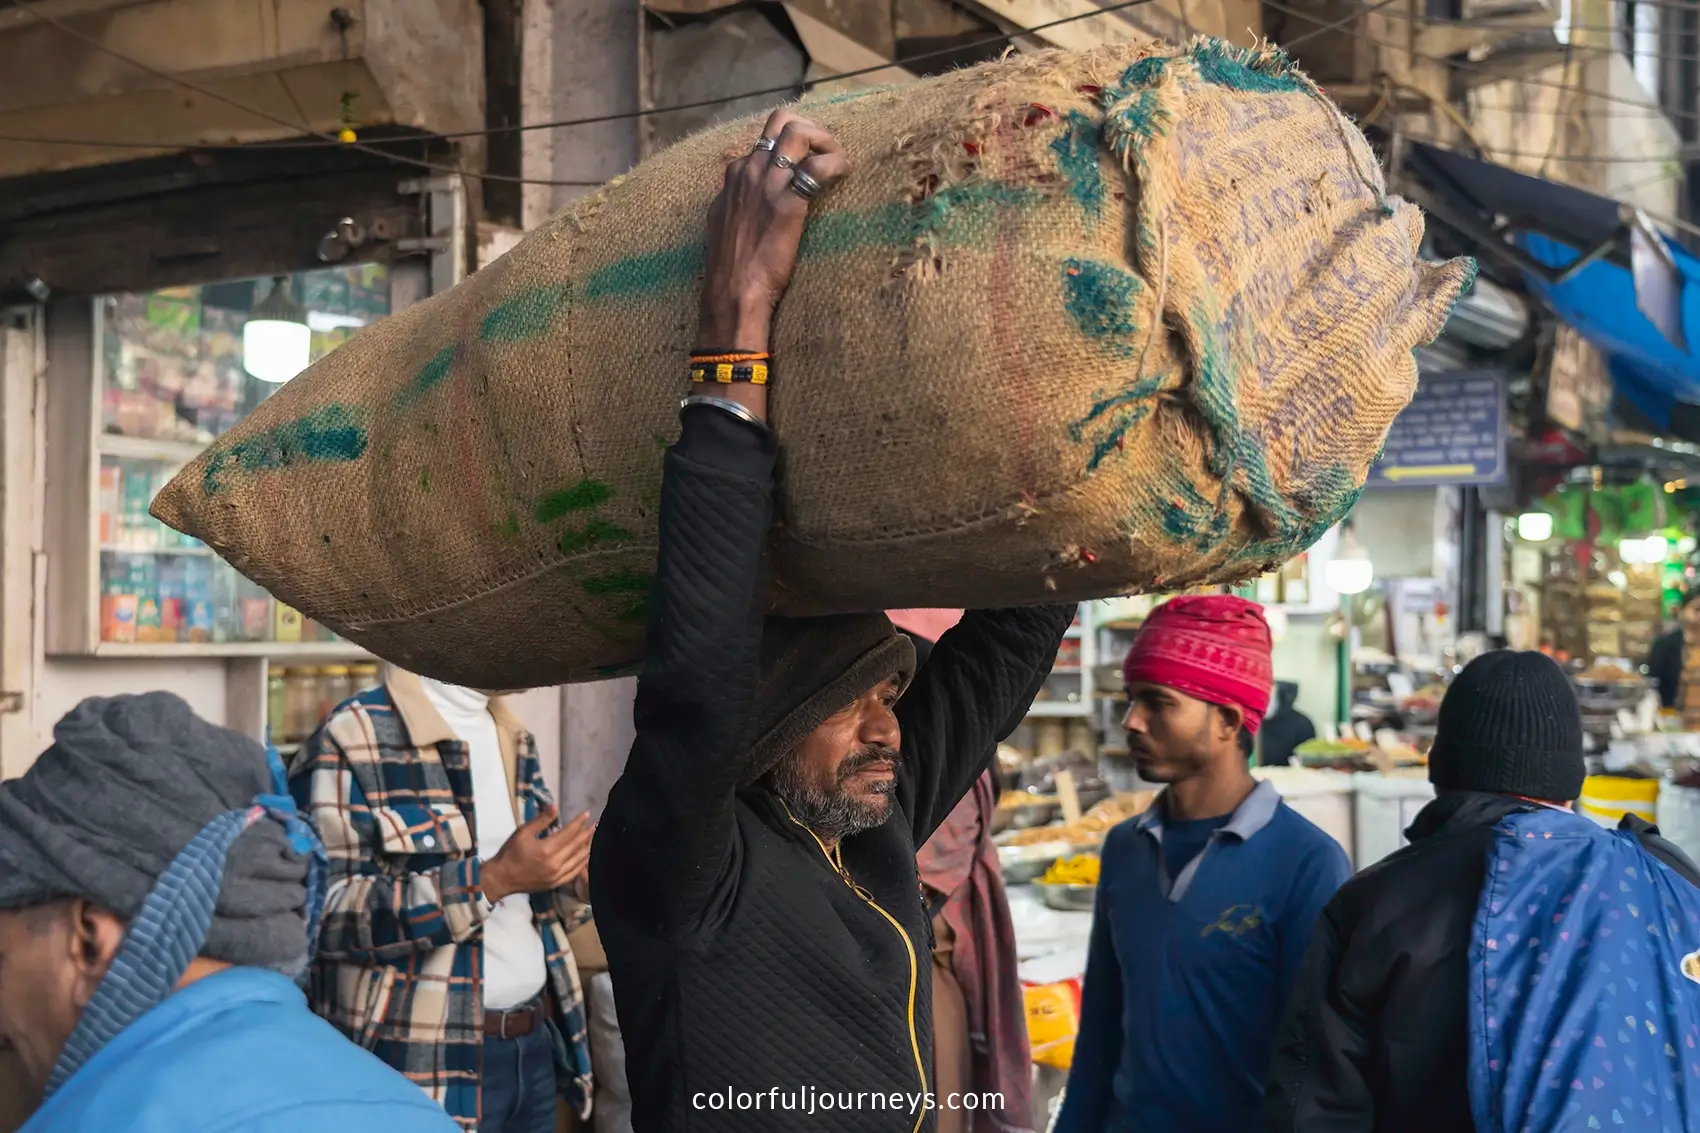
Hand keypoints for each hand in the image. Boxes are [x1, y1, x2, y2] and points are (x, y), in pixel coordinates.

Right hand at [482, 806, 594, 903]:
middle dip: (587, 833)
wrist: (501, 878)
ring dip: (587, 847)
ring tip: (593, 837)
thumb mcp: (522, 832)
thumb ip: (541, 820)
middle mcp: (555, 863)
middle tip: (595, 824)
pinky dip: (582, 863)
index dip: (579, 822)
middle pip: (576, 846)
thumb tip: (554, 806)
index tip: (586, 814)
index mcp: (547, 849)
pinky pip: (574, 872)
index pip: (569, 833)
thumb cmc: (510, 853)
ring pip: (579, 859)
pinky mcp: (556, 883)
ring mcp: (557, 876)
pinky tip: (586, 856)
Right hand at [694, 108, 850, 385]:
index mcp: (735, 175)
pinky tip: (845, 173)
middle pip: (781, 120)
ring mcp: (767, 183)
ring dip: (826, 139)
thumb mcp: (723, 223)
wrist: (733, 291)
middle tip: (827, 152)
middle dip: (811, 128)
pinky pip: (817, 166)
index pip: (765, 139)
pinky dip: (837, 162)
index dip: (792, 146)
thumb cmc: (732, 265)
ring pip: (798, 131)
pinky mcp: (787, 202)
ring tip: (839, 160)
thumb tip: (739, 197)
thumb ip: (734, 202)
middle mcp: (749, 171)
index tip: (809, 162)